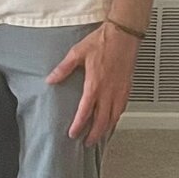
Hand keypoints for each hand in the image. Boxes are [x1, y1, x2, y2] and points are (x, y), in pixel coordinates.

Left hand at [47, 23, 138, 145]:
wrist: (123, 34)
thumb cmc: (102, 41)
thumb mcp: (77, 53)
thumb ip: (63, 68)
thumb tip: (51, 79)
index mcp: (95, 84)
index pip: (86, 112)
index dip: (79, 125)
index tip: (73, 134)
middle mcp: (109, 91)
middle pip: (102, 120)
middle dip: (95, 134)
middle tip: (88, 143)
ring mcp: (120, 90)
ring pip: (115, 116)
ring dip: (107, 129)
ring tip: (100, 136)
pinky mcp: (127, 87)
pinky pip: (123, 107)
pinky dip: (117, 117)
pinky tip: (114, 119)